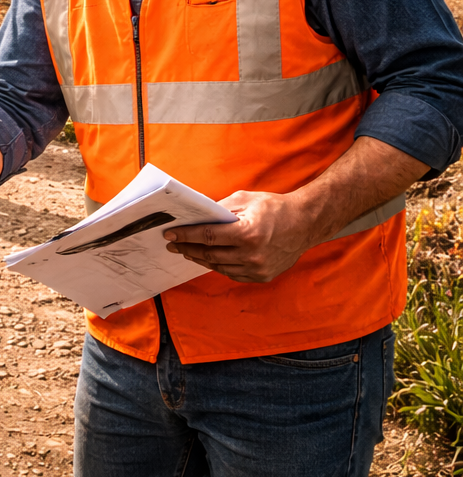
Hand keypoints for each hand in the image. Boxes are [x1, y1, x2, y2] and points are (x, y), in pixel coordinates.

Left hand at [163, 190, 315, 281]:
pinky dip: (219, 266)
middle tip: (173, 245)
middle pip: (210, 254)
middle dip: (188, 248)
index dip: (185, 236)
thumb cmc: (275, 208)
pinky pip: (233, 273)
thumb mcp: (245, 200)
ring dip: (201, 259)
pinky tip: (209, 259)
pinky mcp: (263, 276)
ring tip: (188, 251)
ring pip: (219, 266)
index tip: (170, 235)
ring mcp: (258, 268)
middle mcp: (252, 255)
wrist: (306, 223)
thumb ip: (219, 209)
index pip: (207, 236)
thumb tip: (196, 215)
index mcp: (247, 233)